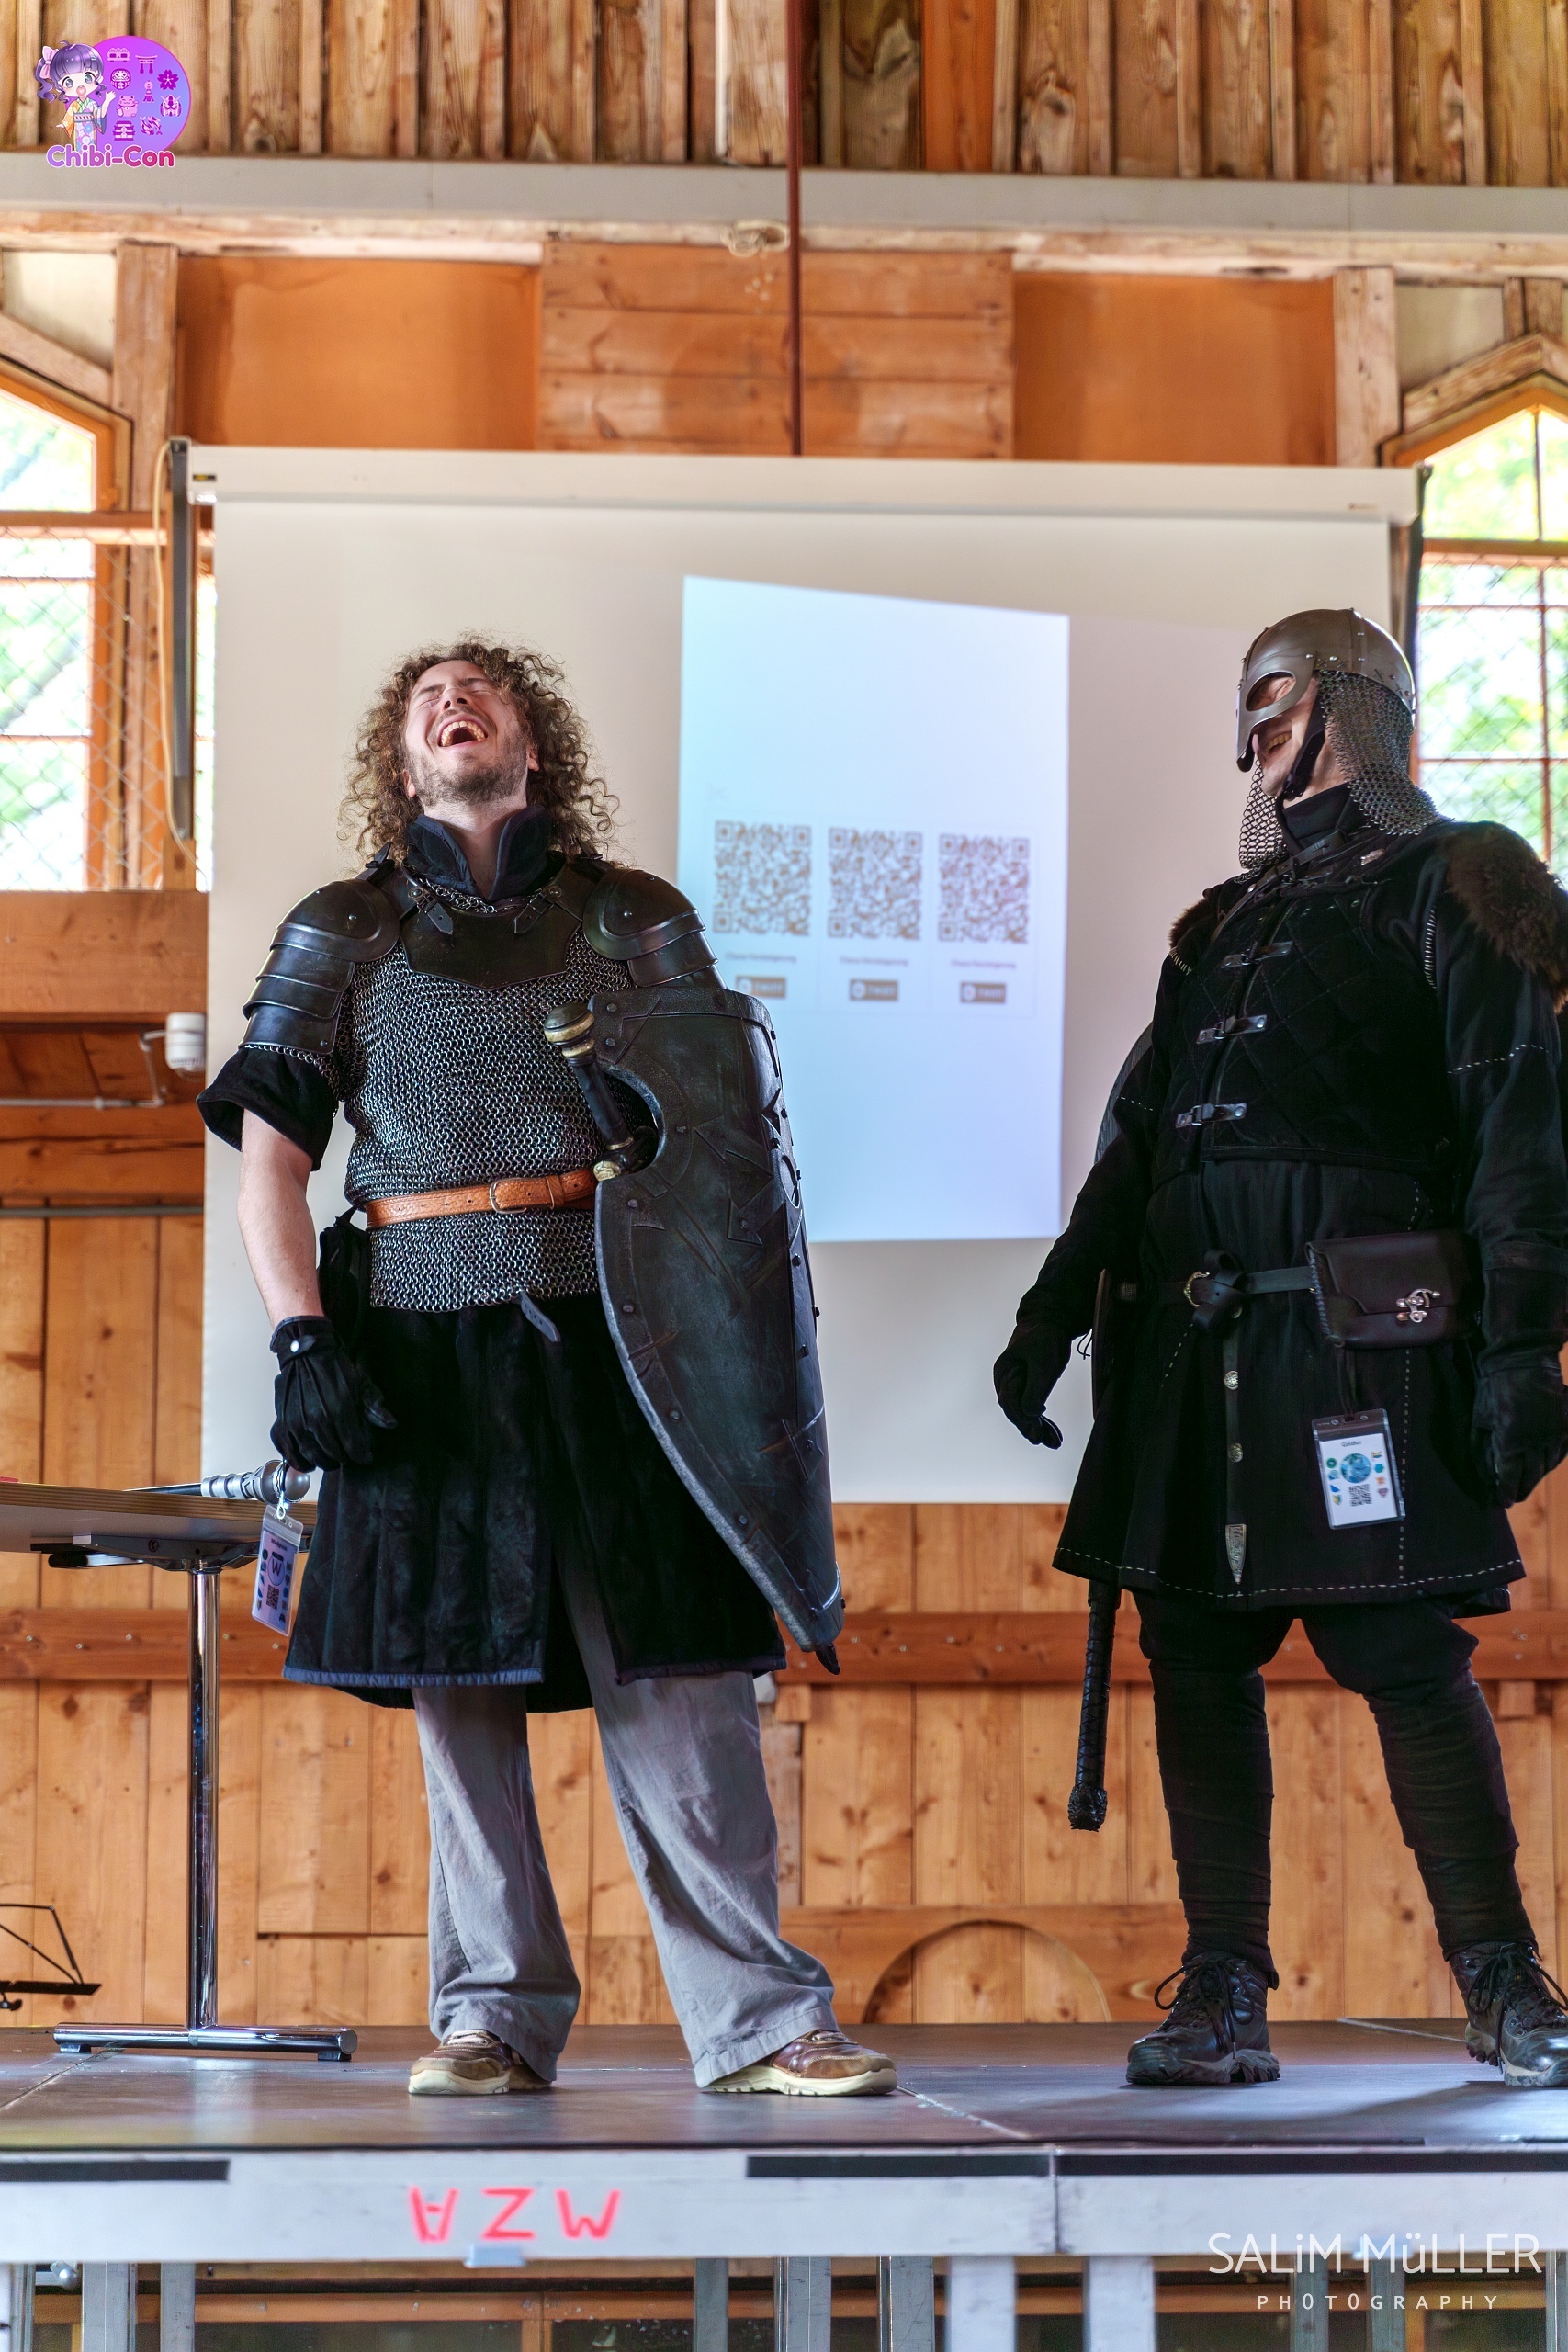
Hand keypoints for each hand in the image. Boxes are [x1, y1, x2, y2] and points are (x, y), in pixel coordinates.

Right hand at [270, 1316, 396, 1471]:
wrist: (305, 1353)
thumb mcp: (360, 1384)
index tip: (365, 1456)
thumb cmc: (333, 1368)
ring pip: (312, 1457)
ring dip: (324, 1461)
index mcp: (339, 1411)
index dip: (361, 1456)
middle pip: (334, 1456)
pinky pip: (288, 1452)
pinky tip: (308, 1460)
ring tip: (331, 1457)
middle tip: (348, 1455)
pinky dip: (298, 1461)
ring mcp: (296, 1424)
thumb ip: (373, 1408)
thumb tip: (390, 1424)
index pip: (354, 1448)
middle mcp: (316, 1420)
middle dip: (345, 1458)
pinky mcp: (281, 1423)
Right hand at [993, 1323, 1072, 1446]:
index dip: (1022, 1418)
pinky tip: (1052, 1434)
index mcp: (1003, 1372)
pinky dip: (1043, 1422)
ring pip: (1024, 1413)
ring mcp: (1017, 1386)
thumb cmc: (1045, 1339)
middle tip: (1045, 1442)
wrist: (1052, 1323)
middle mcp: (1006, 1381)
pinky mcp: (1029, 1388)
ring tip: (1055, 1443)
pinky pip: (1033, 1409)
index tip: (1036, 1431)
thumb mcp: (1042, 1363)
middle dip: (1031, 1428)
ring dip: (1039, 1429)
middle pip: (1015, 1410)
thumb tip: (1031, 1414)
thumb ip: (1034, 1388)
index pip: (1009, 1401)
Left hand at [1474, 1351, 1567, 1506]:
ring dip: (1536, 1477)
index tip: (1502, 1501)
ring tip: (1526, 1485)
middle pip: (1530, 1475)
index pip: (1509, 1475)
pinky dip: (1552, 1462)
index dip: (1506, 1491)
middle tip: (1514, 1498)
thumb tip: (1487, 1473)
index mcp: (1510, 1439)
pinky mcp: (1565, 1424)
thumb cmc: (1495, 1387)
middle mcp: (1535, 1439)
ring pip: (1547, 1465)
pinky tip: (1544, 1466)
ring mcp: (1553, 1432)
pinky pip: (1561, 1451)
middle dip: (1521, 1489)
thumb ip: (1483, 1448)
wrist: (1523, 1360)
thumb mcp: (1481, 1417)